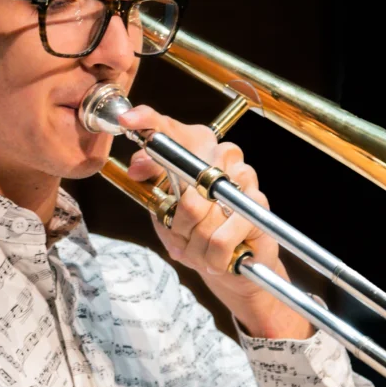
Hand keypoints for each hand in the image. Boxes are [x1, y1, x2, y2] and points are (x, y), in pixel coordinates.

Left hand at [119, 103, 312, 339]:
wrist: (228, 265)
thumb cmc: (195, 233)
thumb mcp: (164, 209)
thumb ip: (152, 182)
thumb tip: (138, 165)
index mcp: (196, 148)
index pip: (168, 127)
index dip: (148, 121)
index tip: (127, 121)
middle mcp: (222, 154)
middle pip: (183, 178)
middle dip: (176, 220)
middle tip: (182, 234)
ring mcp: (243, 177)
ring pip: (199, 212)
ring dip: (194, 242)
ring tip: (200, 248)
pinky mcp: (258, 205)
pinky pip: (219, 238)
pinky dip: (211, 256)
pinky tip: (216, 258)